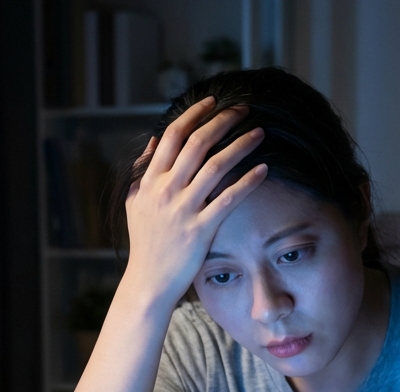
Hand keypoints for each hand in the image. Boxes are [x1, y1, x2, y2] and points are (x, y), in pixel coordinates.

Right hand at [122, 96, 267, 307]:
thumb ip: (142, 171)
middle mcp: (165, 190)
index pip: (173, 135)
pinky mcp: (199, 230)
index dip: (194, 114)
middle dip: (223, 121)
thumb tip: (154, 141)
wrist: (148, 282)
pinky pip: (228, 199)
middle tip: (244, 109)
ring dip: (240, 145)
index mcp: (150, 180)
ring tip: (260, 132)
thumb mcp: (136, 203)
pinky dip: (247, 182)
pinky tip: (264, 170)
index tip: (213, 101)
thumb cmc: (145, 244)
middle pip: (197, 143)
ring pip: (215, 166)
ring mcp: (182, 209)